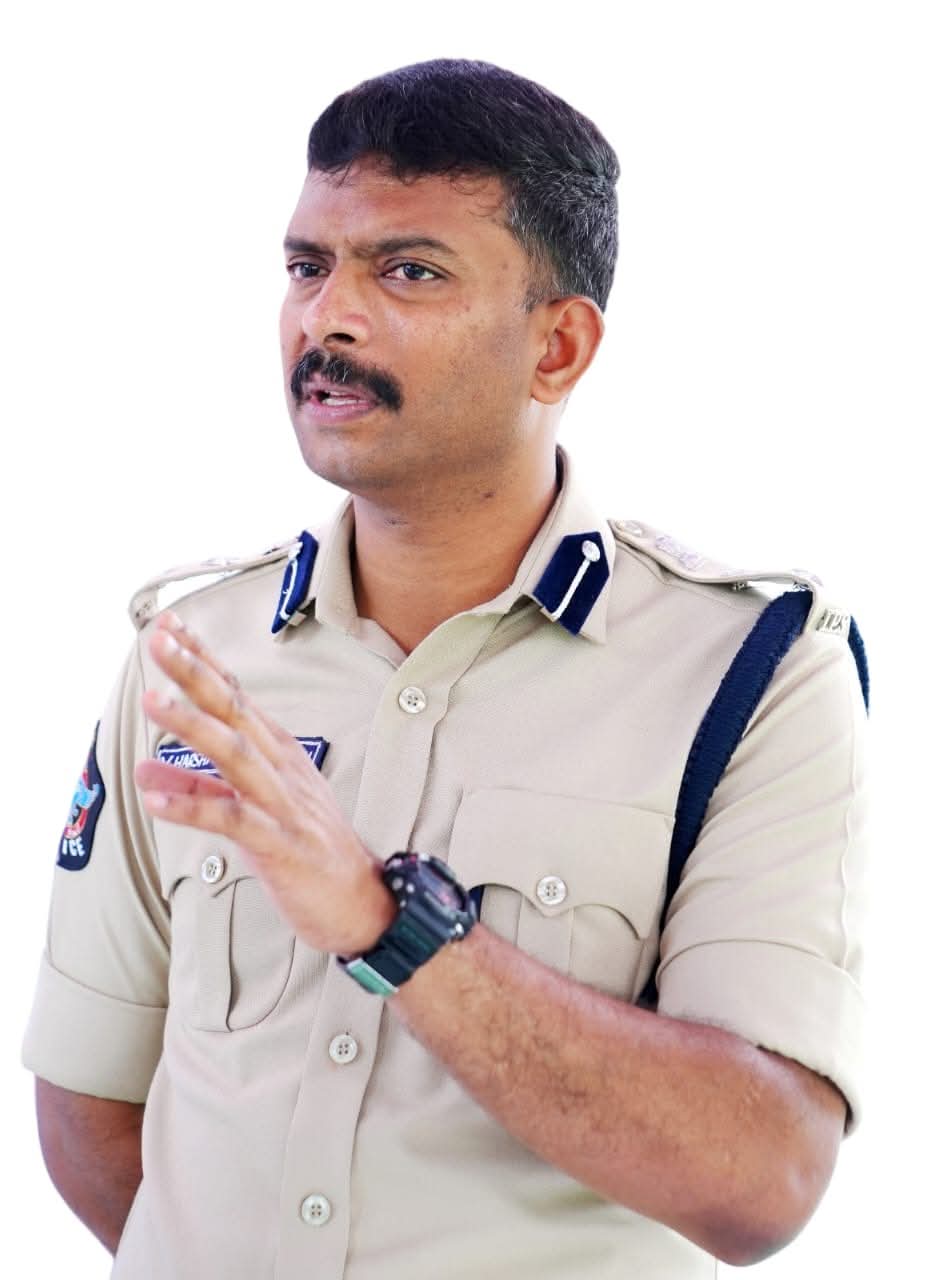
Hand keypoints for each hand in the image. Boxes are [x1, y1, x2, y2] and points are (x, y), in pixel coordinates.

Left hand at [134, 611, 395, 954]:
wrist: (360, 899)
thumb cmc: (307, 848)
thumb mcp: (249, 809)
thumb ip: (198, 786)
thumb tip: (146, 771)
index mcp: (276, 752)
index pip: (234, 693)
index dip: (202, 659)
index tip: (168, 628)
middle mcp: (280, 767)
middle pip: (234, 709)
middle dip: (195, 673)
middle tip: (160, 642)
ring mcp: (282, 802)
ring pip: (235, 754)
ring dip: (193, 725)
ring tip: (154, 701)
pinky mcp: (279, 842)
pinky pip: (232, 820)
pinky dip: (193, 806)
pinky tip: (156, 799)